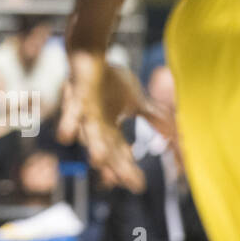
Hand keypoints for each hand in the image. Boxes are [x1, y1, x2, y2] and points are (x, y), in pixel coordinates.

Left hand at [68, 51, 148, 192]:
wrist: (89, 54)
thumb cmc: (109, 80)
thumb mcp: (136, 100)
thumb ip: (154, 117)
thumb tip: (175, 133)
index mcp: (110, 129)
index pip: (121, 154)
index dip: (128, 169)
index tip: (139, 186)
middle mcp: (96, 126)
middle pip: (108, 150)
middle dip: (116, 166)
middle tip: (126, 183)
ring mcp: (84, 112)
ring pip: (88, 134)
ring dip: (94, 147)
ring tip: (99, 163)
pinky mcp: (76, 96)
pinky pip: (71, 110)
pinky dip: (67, 123)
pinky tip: (64, 137)